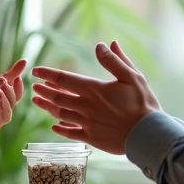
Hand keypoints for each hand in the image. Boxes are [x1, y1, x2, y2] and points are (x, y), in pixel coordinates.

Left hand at [0, 59, 26, 136]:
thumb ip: (9, 74)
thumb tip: (24, 60)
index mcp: (6, 96)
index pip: (17, 89)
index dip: (18, 82)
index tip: (18, 75)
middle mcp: (7, 105)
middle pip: (15, 96)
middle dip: (12, 87)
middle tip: (6, 79)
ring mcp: (3, 114)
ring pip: (11, 105)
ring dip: (8, 95)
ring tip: (2, 86)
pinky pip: (6, 115)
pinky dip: (4, 106)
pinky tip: (0, 98)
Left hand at [31, 41, 160, 154]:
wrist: (148, 134)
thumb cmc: (143, 104)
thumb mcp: (132, 76)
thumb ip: (114, 61)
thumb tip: (101, 45)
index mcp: (93, 89)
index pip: (64, 79)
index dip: (48, 74)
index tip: (36, 71)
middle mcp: (86, 106)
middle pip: (57, 97)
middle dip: (44, 91)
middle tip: (34, 88)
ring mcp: (87, 123)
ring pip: (60, 114)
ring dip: (47, 107)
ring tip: (38, 102)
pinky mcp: (91, 138)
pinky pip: (70, 133)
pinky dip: (60, 129)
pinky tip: (54, 126)